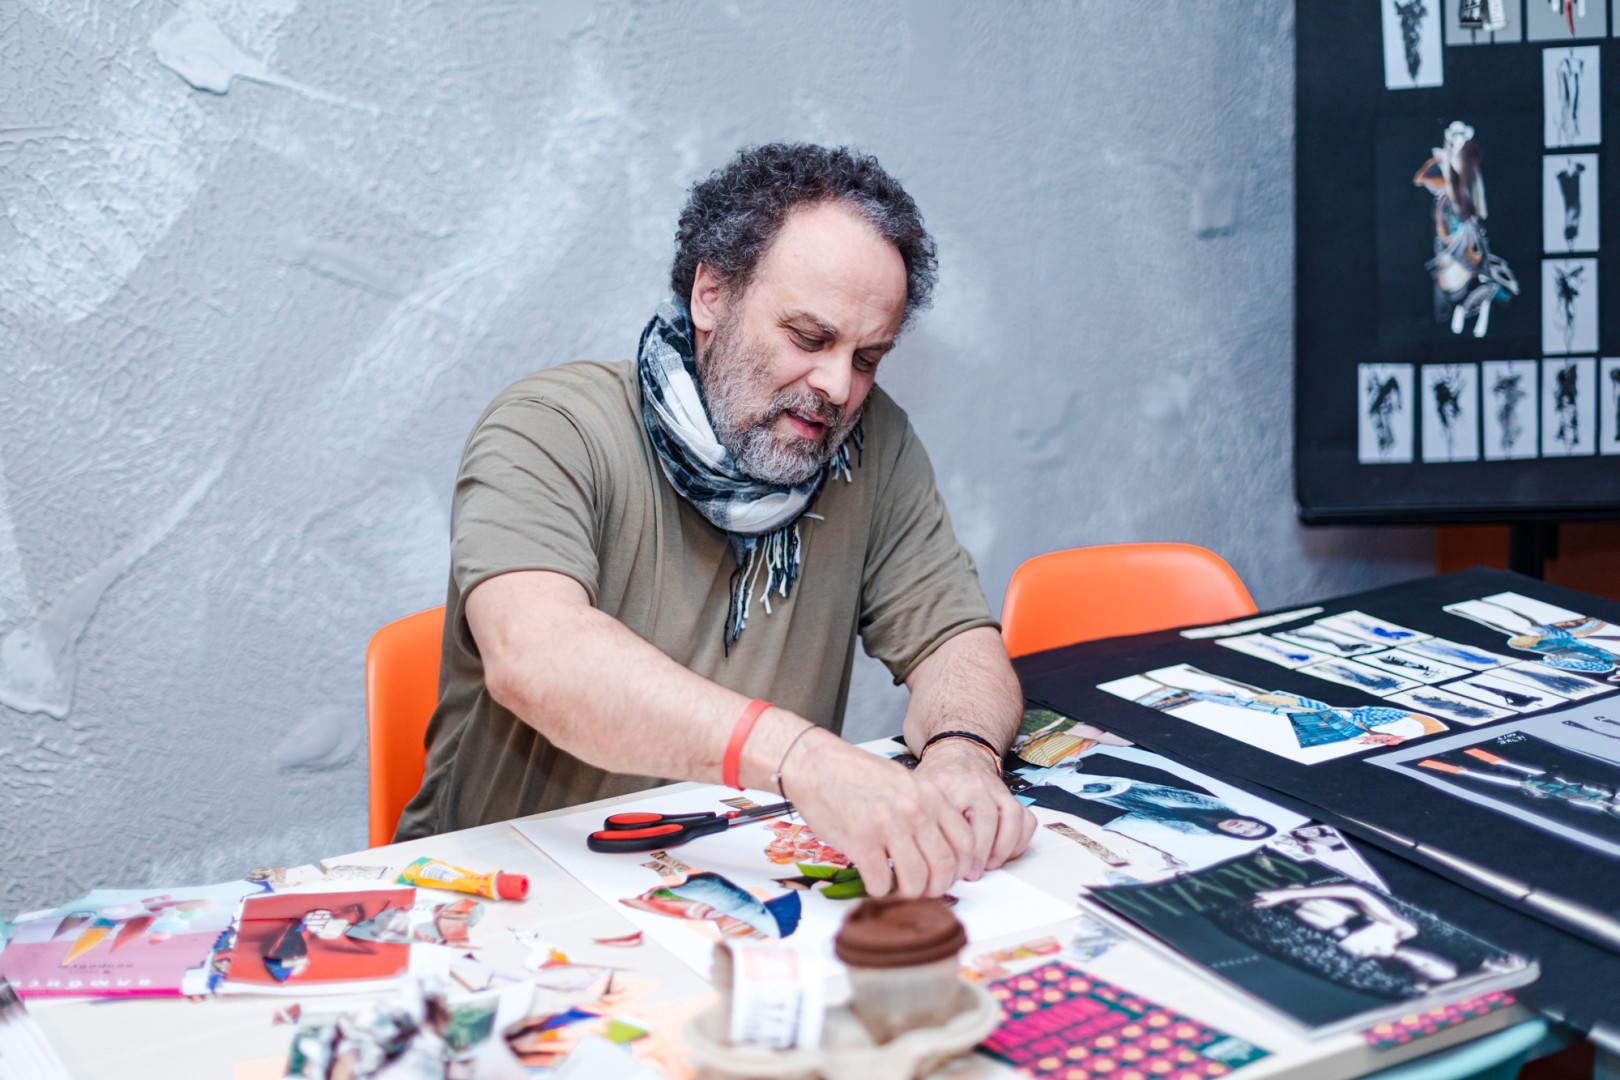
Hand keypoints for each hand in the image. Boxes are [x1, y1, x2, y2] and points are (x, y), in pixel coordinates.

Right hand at [779, 730, 976, 898]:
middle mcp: (914, 811)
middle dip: (938, 887)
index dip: (961, 868)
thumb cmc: (855, 774)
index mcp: (928, 795)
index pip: (965, 841)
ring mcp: (888, 826)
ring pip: (916, 879)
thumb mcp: (902, 781)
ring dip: (911, 894)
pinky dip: (881, 891)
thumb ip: (924, 808)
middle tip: (927, 891)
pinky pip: (882, 882)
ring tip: (902, 891)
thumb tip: (939, 844)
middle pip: (945, 866)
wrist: (816, 765)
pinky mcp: (860, 842)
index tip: (950, 876)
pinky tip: (876, 884)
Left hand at [911, 740, 1036, 881]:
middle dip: (981, 853)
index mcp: (948, 784)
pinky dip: (1019, 840)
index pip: (955, 820)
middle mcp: (976, 785)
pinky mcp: (1012, 796)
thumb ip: (920, 820)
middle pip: (987, 819)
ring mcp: (997, 789)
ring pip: (1012, 818)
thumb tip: (920, 859)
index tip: (955, 870)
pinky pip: (1026, 820)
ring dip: (1003, 848)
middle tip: (973, 874)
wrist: (958, 753)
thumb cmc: (937, 780)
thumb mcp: (920, 793)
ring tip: (990, 865)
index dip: (958, 850)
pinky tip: (1004, 853)